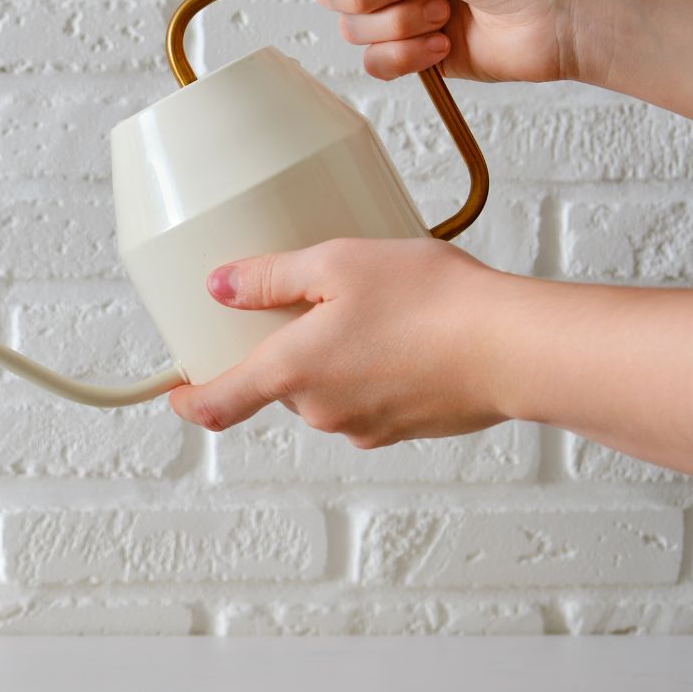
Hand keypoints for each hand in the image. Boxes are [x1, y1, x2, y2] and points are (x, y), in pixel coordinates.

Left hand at [167, 238, 509, 445]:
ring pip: (328, 392)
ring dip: (335, 359)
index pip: (219, 404)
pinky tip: (408, 334)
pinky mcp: (405, 428)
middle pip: (280, 387)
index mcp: (293, 373)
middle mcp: (323, 411)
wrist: (516, 347)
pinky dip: (375, 370)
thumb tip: (221, 286)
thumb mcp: (337, 263)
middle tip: (313, 304)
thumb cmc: (432, 301)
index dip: (189, 401)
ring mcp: (366, 427)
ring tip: (375, 310)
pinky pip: (370, 398)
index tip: (176, 393)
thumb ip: (270, 276)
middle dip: (287, 351)